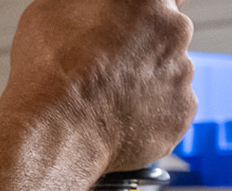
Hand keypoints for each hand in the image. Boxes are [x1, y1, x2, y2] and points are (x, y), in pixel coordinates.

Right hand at [0, 0, 196, 171]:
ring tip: (106, 97)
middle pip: (166, 35)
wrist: (54, 136)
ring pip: (167, 74)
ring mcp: (182, 76)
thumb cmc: (49, 75)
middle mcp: (174, 34)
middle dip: (141, 47)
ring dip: (143, 81)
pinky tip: (117, 118)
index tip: (128, 24)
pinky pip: (168, 109)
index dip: (140, 13)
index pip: (160, 0)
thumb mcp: (54, 9)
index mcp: (148, 1)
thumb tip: (96, 8)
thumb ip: (89, 5)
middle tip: (105, 65)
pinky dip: (149, 114)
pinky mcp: (181, 115)